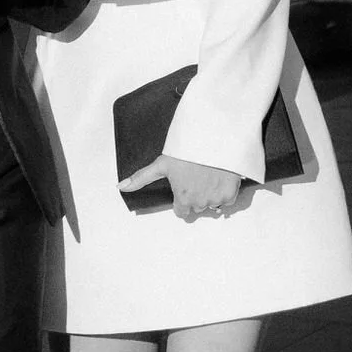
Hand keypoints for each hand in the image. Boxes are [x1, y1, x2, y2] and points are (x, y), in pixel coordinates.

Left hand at [120, 155, 244, 221]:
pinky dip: (224, 192)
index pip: (181, 212)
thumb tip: (120, 187)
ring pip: (212, 205)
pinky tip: (219, 177)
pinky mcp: (231, 193)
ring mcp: (216, 199)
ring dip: (210, 195)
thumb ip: (142, 178)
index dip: (181, 200)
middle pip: (197, 207)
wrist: (213, 139)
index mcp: (183, 198)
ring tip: (208, 176)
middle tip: (196, 178)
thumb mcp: (162, 163)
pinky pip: (227, 199)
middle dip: (196, 196)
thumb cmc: (187, 150)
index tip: (184, 187)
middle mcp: (200, 203)